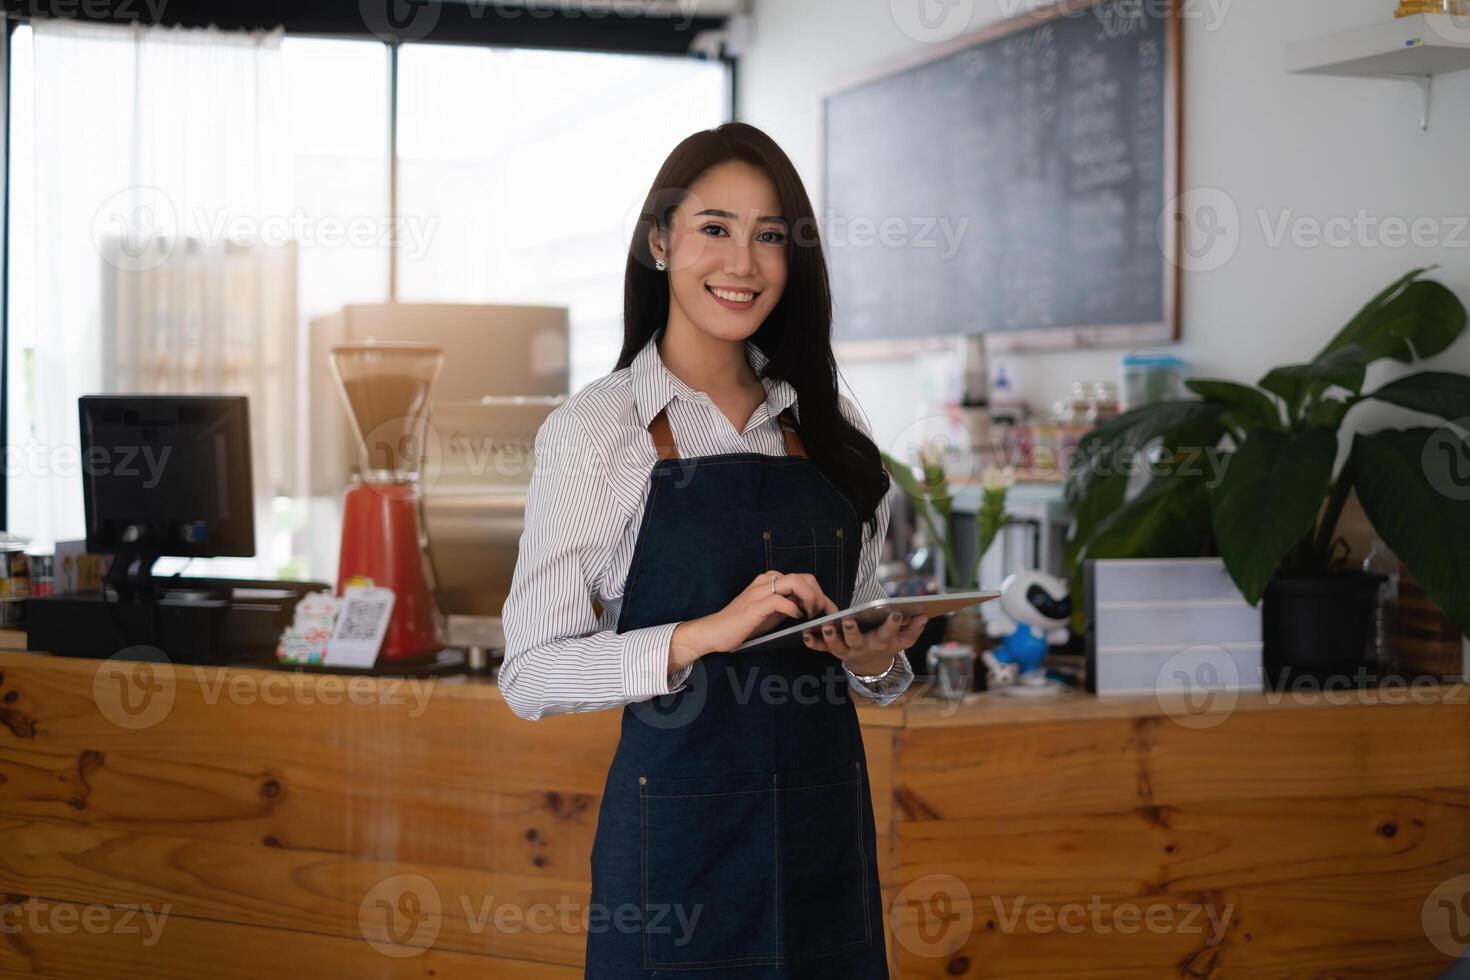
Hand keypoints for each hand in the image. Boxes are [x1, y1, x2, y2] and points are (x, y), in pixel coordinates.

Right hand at [671, 571, 837, 666]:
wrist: (715, 631)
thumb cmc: (743, 624)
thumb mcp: (771, 614)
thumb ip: (788, 605)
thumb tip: (810, 607)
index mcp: (770, 581)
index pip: (803, 579)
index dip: (821, 593)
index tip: (831, 609)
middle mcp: (766, 581)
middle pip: (803, 577)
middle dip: (820, 595)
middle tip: (824, 614)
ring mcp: (760, 591)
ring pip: (794, 582)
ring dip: (810, 598)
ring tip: (812, 614)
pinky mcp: (754, 605)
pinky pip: (780, 599)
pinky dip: (793, 607)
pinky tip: (796, 617)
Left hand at [803, 611, 927, 676]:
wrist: (871, 666)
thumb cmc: (887, 645)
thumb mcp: (903, 641)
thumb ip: (913, 630)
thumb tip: (924, 616)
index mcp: (881, 642)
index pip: (888, 633)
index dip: (893, 625)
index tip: (895, 614)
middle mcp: (862, 647)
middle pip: (857, 640)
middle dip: (853, 631)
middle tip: (849, 620)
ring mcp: (846, 650)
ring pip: (837, 646)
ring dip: (830, 637)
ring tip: (825, 626)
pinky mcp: (833, 650)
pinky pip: (821, 648)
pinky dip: (813, 643)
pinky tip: (805, 635)